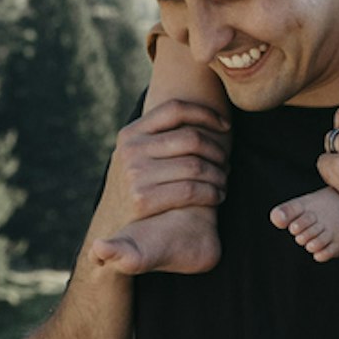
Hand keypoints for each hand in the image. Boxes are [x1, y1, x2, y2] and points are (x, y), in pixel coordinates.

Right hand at [87, 97, 227, 271]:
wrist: (112, 229)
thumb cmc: (136, 189)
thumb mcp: (136, 157)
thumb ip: (156, 137)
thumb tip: (201, 115)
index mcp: (130, 134)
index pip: (175, 109)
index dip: (206, 113)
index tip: (225, 127)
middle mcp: (130, 150)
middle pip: (191, 139)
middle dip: (218, 151)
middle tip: (226, 163)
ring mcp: (134, 174)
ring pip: (196, 165)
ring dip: (219, 175)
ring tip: (224, 181)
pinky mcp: (142, 199)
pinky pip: (192, 190)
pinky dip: (212, 192)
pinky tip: (217, 196)